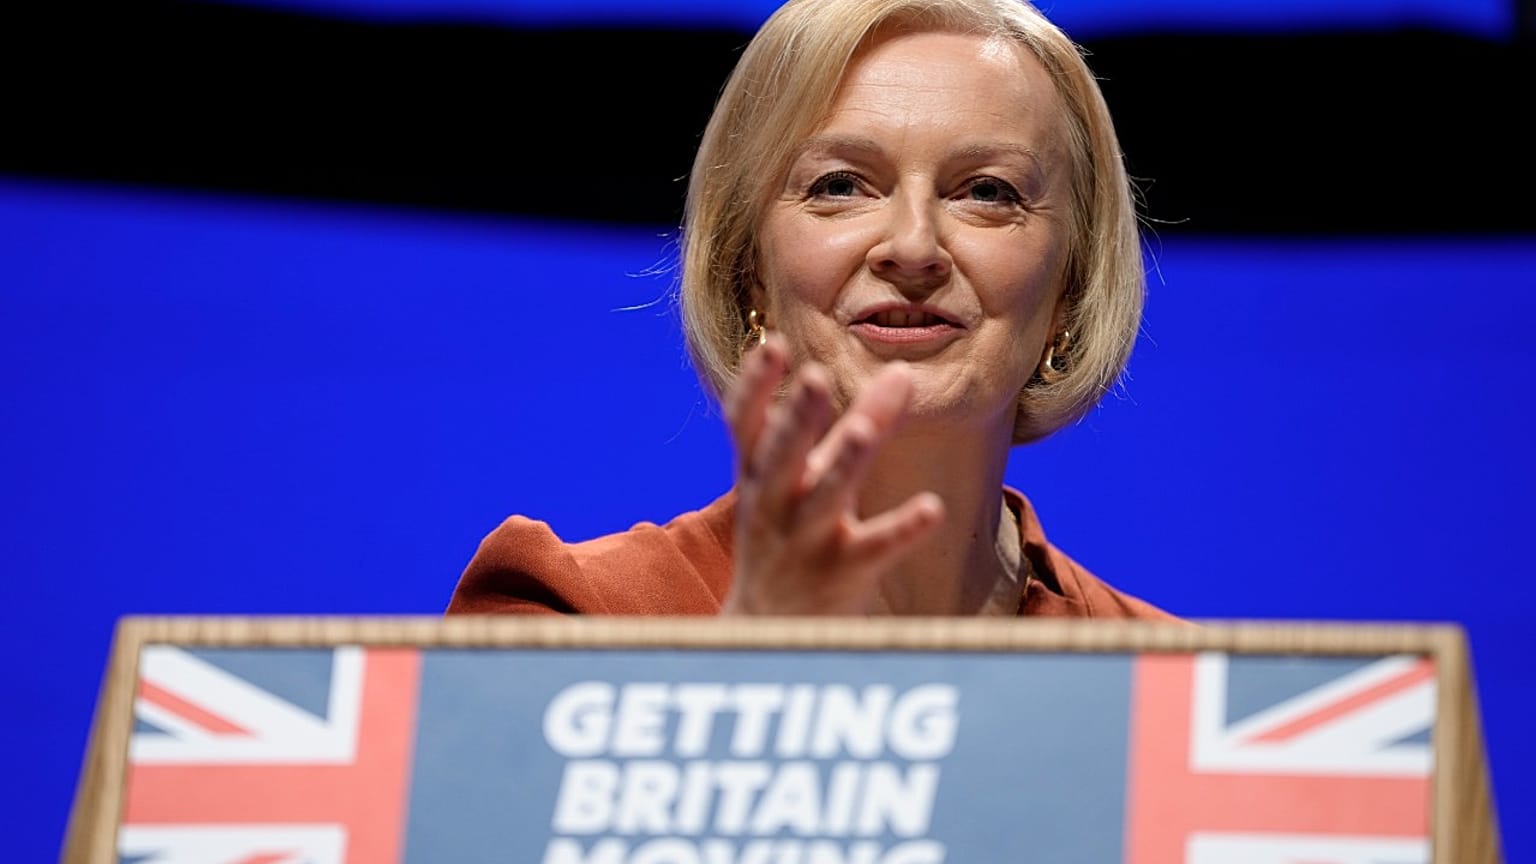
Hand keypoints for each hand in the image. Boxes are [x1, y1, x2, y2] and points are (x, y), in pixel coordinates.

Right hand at [720, 335, 944, 614]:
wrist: (769, 630)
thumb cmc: (790, 535)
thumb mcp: (805, 480)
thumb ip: (853, 424)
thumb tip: (901, 371)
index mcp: (757, 475)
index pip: (743, 425)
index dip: (754, 385)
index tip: (772, 344)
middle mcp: (775, 504)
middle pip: (783, 456)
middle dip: (796, 417)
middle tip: (813, 375)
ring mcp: (807, 541)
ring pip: (825, 498)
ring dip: (843, 463)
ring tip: (861, 431)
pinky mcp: (844, 574)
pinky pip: (877, 548)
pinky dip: (902, 528)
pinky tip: (933, 508)